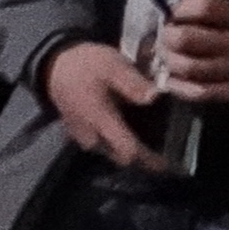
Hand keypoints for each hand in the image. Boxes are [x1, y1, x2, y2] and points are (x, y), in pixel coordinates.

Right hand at [42, 38, 175, 171]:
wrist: (56, 65)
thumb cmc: (86, 65)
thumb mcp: (113, 65)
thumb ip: (133, 83)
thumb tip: (154, 97)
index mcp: (101, 120)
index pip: (128, 151)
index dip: (151, 161)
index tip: (172, 164)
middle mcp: (91, 137)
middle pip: (123, 157)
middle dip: (146, 158)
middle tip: (170, 150)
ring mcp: (84, 139)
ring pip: (113, 154)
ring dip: (133, 151)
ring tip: (157, 140)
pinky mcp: (81, 136)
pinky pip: (105, 147)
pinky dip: (121, 143)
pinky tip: (136, 131)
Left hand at [149, 0, 228, 108]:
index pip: (207, 8)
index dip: (183, 8)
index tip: (172, 10)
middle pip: (192, 40)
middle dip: (169, 37)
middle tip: (161, 36)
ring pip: (193, 68)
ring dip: (171, 63)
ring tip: (162, 58)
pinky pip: (204, 92)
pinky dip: (182, 89)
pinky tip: (171, 83)